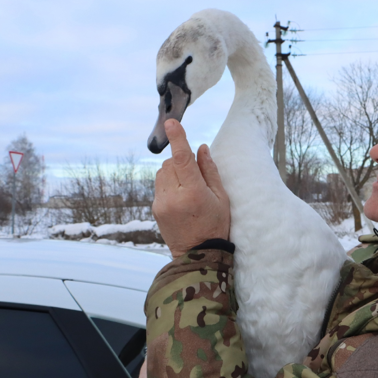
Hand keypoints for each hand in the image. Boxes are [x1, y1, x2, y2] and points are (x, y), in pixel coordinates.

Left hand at [152, 119, 229, 257]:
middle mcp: (174, 197)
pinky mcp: (156, 208)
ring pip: (162, 172)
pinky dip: (169, 184)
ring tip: (188, 188)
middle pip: (171, 163)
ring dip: (173, 172)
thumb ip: (210, 171)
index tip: (171, 122)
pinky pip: (159, 185)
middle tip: (196, 176)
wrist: (198, 254)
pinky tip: (180, 198)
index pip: (182, 159)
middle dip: (181, 162)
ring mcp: (162, 203)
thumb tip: (201, 148)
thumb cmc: (215, 225)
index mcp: (193, 193)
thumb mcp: (221, 198)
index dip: (178, 138)